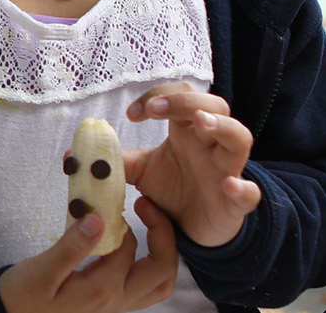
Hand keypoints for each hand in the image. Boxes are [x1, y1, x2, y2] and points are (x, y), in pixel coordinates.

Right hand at [0, 198, 177, 312]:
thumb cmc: (24, 294)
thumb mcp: (42, 270)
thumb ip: (72, 247)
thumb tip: (98, 219)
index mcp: (101, 289)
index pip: (128, 249)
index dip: (123, 221)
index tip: (109, 202)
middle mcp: (117, 301)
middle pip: (162, 270)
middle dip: (163, 234)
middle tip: (148, 207)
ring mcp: (119, 306)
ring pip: (160, 283)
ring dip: (164, 253)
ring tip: (152, 226)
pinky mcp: (115, 305)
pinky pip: (148, 288)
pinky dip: (153, 266)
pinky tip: (138, 248)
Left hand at [122, 82, 260, 246]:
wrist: (194, 229)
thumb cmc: (174, 191)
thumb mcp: (142, 172)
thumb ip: (117, 160)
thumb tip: (76, 152)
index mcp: (188, 132)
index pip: (182, 96)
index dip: (159, 96)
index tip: (132, 114)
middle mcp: (210, 145)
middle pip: (215, 105)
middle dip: (186, 101)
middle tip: (157, 109)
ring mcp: (227, 171)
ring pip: (239, 138)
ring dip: (223, 126)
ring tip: (202, 123)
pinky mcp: (235, 203)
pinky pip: (249, 193)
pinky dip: (244, 188)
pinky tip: (230, 185)